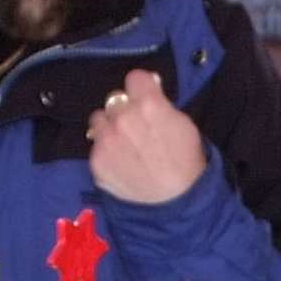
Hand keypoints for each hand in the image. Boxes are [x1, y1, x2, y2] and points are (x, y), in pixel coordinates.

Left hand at [86, 70, 209, 204]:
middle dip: (124, 109)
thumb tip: (148, 90)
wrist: (174, 203)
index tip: (145, 97)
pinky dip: (106, 151)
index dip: (141, 88)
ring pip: (99, 120)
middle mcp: (123, 118)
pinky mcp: (96, 160)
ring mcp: (106, 140)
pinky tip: (120, 163)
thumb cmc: (186, 162)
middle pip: (114, 99)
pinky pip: (95, 145)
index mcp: (149, 104)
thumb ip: (161, 103)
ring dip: (109, 127)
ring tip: (124, 144)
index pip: (134, 77)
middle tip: (136, 127)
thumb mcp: (183, 124)